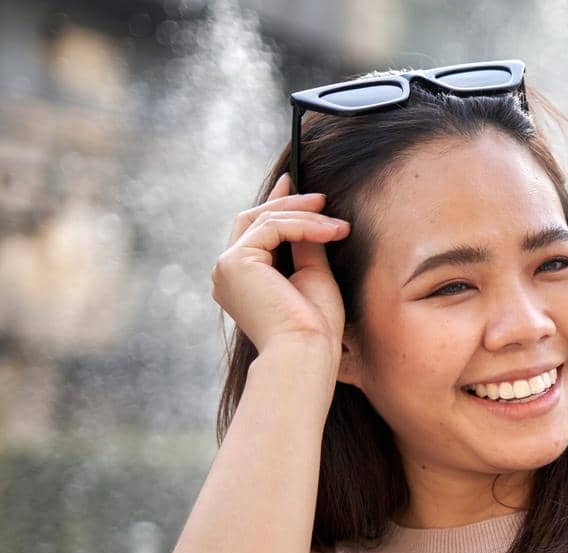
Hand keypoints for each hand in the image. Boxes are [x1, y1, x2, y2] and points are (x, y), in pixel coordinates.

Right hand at [211, 172, 349, 362]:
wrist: (306, 353)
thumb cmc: (315, 329)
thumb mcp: (313, 277)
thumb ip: (306, 247)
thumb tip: (311, 215)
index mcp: (242, 281)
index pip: (255, 231)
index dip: (275, 204)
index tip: (296, 184)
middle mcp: (227, 273)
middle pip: (254, 220)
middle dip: (288, 203)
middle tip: (322, 197)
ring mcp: (227, 267)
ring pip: (264, 221)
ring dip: (305, 217)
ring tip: (340, 225)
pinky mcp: (235, 263)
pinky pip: (272, 228)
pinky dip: (303, 226)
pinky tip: (331, 231)